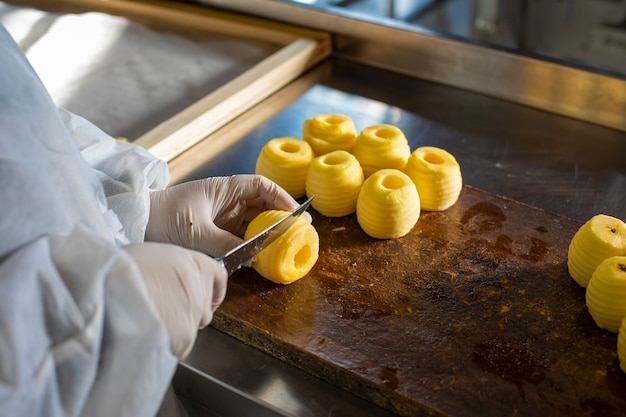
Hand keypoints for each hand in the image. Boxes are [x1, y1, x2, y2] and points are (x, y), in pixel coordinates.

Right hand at [124, 242, 227, 359]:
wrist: (106, 289)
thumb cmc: (118, 269)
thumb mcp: (150, 256)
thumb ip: (170, 270)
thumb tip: (170, 281)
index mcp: (193, 262)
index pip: (218, 276)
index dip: (212, 289)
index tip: (206, 297)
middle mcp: (199, 286)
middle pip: (204, 307)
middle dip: (187, 313)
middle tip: (162, 312)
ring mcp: (194, 312)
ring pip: (192, 328)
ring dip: (177, 330)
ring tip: (148, 324)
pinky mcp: (185, 336)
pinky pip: (179, 346)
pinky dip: (165, 346)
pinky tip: (145, 336)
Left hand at [145, 175, 298, 256]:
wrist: (140, 224)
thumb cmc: (166, 218)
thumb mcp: (198, 234)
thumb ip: (228, 243)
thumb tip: (254, 256)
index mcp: (225, 189)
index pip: (262, 186)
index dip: (281, 197)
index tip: (295, 214)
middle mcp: (228, 200)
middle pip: (263, 204)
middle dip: (280, 217)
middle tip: (299, 233)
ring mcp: (223, 216)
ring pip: (255, 221)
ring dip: (268, 232)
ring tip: (286, 245)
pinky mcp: (217, 231)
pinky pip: (242, 235)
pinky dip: (253, 243)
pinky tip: (262, 254)